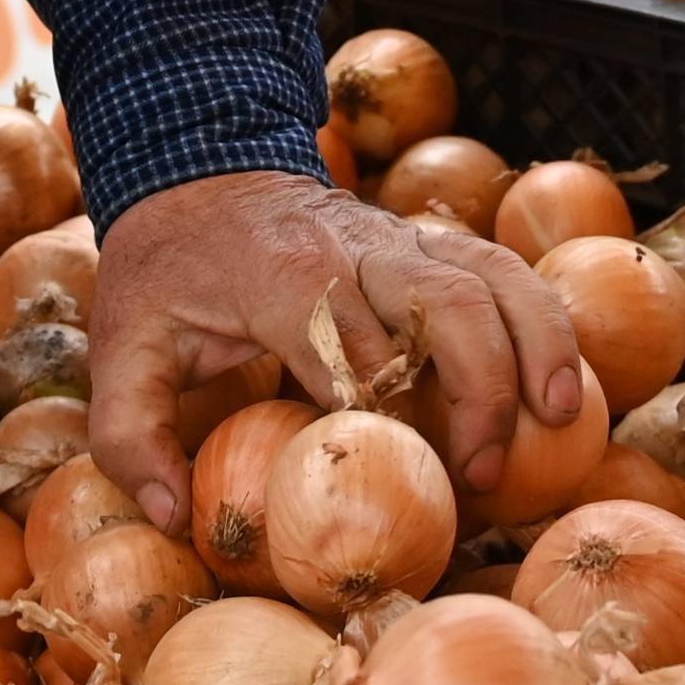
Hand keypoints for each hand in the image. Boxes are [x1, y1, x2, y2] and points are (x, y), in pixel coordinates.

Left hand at [89, 167, 588, 538]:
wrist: (196, 168)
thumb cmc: (165, 268)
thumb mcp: (121, 346)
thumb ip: (130, 434)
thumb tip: (174, 516)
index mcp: (285, 276)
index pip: (353, 352)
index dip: (381, 421)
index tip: (396, 488)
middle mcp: (355, 249)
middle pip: (444, 305)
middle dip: (479, 390)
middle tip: (483, 473)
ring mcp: (398, 238)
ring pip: (490, 274)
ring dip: (535, 341)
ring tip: (562, 415)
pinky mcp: (425, 241)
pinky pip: (499, 267)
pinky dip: (540, 315)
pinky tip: (564, 376)